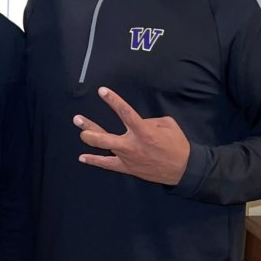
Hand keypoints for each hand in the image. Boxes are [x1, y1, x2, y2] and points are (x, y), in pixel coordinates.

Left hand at [75, 87, 189, 184]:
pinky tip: (82, 157)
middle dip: (90, 127)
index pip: (125, 113)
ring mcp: (128, 158)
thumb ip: (149, 120)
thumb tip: (137, 122)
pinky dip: (94, 161)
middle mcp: (132, 145)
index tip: (102, 91)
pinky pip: (107, 165)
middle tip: (78, 119)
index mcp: (144, 131)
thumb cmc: (176, 144)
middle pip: (105, 137)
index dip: (113, 101)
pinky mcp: (127, 168)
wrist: (183, 169)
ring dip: (90, 139)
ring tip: (80, 132)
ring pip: (104, 149)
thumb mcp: (168, 124)